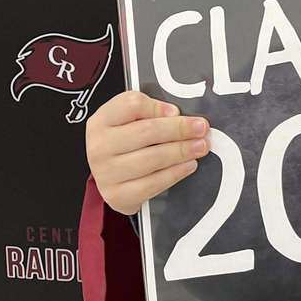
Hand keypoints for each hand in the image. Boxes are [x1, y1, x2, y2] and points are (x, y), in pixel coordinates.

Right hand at [85, 91, 210, 215]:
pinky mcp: (118, 195)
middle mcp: (99, 146)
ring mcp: (106, 173)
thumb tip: (176, 115)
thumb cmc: (124, 140)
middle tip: (201, 128)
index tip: (177, 110)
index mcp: (102, 120)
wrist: (110, 173)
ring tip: (200, 146)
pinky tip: (188, 165)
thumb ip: (150, 111)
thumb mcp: (129, 119)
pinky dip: (175, 173)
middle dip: (179, 129)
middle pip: (146, 132)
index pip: (131, 105)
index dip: (157, 106)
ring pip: (151, 159)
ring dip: (181, 151)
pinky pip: (152, 184)